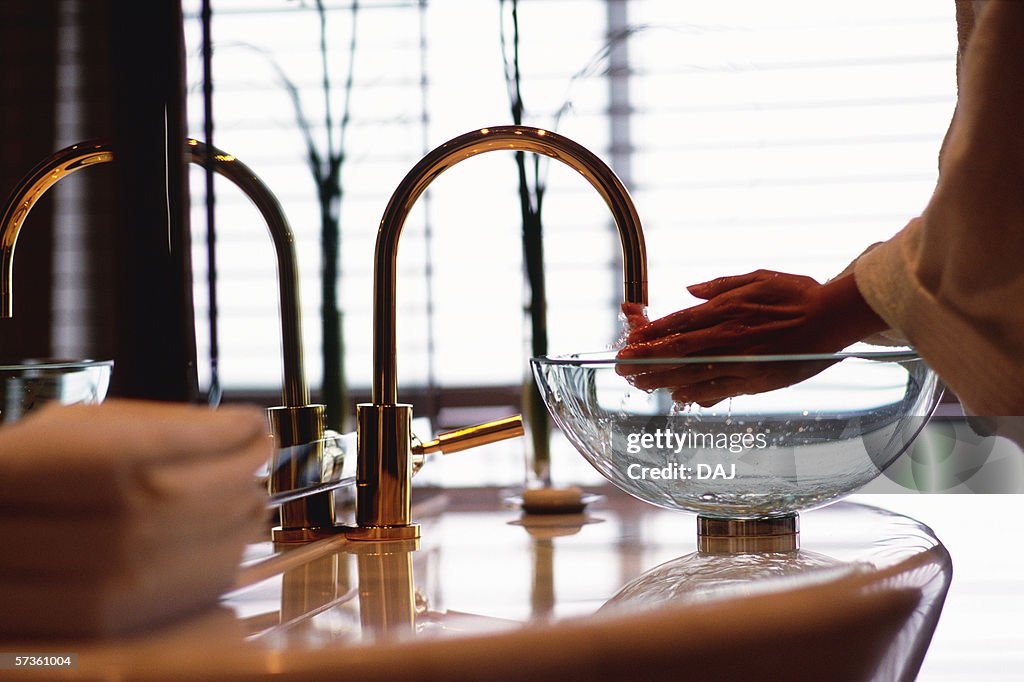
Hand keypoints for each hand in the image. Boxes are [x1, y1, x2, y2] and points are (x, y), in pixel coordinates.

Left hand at [616, 270, 885, 405]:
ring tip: (638, 383)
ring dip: (661, 380)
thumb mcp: (757, 278)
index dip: (648, 335)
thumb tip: (689, 290)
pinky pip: (719, 391)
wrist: (835, 318)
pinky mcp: (756, 381)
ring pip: (692, 375)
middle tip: (621, 367)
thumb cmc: (798, 294)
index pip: (677, 324)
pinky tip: (678, 394)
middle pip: (676, 353)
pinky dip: (696, 393)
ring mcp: (741, 362)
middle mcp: (729, 337)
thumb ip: (720, 285)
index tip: (628, 341)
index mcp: (726, 310)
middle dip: (644, 361)